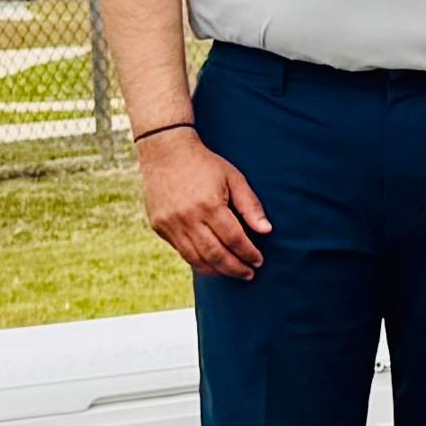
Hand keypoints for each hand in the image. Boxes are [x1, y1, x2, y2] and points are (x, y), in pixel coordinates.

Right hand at [135, 128, 268, 278]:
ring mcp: (170, 224)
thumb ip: (250, 205)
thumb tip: (266, 231)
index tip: (259, 261)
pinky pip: (182, 252)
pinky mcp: (159, 227)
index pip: (234, 239)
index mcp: (209, 205)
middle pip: (215, 254)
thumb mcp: (233, 178)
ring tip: (232, 273)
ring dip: (217, 271)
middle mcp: (188, 218)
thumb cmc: (204, 164)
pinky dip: (198, 262)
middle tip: (249, 274)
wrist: (165, 152)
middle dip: (235, 268)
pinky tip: (212, 264)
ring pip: (196, 259)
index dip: (248, 253)